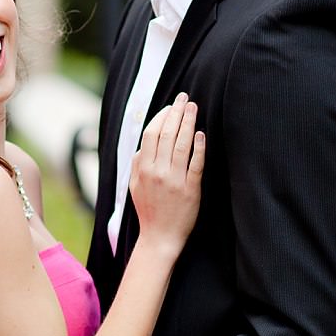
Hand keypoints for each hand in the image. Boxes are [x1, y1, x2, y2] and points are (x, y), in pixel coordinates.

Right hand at [129, 93, 205, 257]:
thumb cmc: (148, 211)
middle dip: (176, 113)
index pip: (151, 134)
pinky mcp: (191, 189)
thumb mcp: (134, 186)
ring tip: (194, 108)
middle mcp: (158, 172)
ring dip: (188, 123)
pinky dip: (198, 147)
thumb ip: (137, 164)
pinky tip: (201, 134)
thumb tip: (143, 145)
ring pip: (181, 145)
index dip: (161, 117)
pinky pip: (196, 164)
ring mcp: (175, 180)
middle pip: (167, 134)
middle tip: (185, 98)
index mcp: (143, 169)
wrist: (160, 237)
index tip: (171, 106)